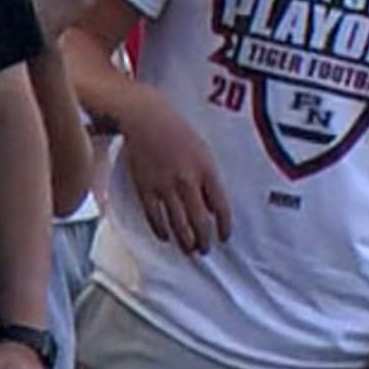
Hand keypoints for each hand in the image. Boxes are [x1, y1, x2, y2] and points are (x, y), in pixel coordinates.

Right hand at [116, 91, 231, 252]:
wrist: (146, 119)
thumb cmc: (177, 131)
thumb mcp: (202, 151)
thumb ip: (209, 178)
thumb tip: (212, 206)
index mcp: (206, 170)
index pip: (221, 207)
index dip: (224, 226)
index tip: (224, 237)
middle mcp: (187, 181)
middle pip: (199, 220)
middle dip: (203, 239)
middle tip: (204, 249)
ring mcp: (164, 186)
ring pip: (177, 223)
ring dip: (184, 240)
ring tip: (188, 249)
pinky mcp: (145, 188)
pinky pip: (154, 216)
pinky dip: (160, 229)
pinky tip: (165, 236)